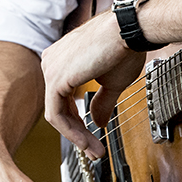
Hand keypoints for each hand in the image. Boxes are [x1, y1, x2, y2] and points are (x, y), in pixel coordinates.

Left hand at [41, 12, 145, 158]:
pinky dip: (72, 132)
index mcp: (62, 58)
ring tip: (95, 150)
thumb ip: (101, 102)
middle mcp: (52, 61)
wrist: (130, 31)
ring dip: (77, 136)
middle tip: (95, 150)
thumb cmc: (124, 47)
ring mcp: (51, 69)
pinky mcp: (55, 80)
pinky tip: (87, 141)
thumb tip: (98, 122)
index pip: (64, 98)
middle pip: (59, 107)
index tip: (94, 138)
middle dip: (78, 132)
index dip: (79, 121)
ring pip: (57, 115)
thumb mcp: (111, 82)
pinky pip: (57, 115)